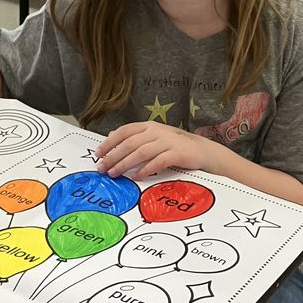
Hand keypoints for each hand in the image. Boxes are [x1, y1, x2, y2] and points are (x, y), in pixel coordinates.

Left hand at [95, 122, 214, 179]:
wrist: (203, 151)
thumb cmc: (176, 146)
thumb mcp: (155, 137)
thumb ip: (136, 137)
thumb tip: (111, 136)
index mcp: (149, 126)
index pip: (125, 131)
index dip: (110, 142)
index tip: (98, 153)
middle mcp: (157, 131)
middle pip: (130, 143)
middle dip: (113, 156)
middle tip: (102, 168)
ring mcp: (168, 141)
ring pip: (141, 152)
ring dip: (125, 164)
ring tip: (114, 174)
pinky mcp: (177, 153)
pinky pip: (158, 162)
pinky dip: (145, 169)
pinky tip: (136, 177)